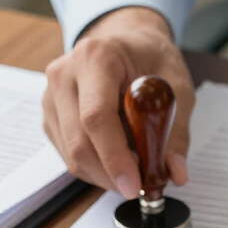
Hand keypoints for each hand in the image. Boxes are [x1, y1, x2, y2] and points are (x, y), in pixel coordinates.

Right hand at [42, 7, 193, 196]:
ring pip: (72, 156)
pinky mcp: (50, 116)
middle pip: (79, 142)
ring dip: (105, 174)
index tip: (135, 185)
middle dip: (111, 174)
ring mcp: (51, 97)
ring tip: (135, 167)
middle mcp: (64, 75)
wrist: (127, 42)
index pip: (96, 117)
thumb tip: (176, 173)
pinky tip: (117, 156)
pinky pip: (69, 156)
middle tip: (142, 185)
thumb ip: (175, 132)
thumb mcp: (177, 88)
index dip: (114, 157)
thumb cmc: (150, 58)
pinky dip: (96, 168)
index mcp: (95, 57)